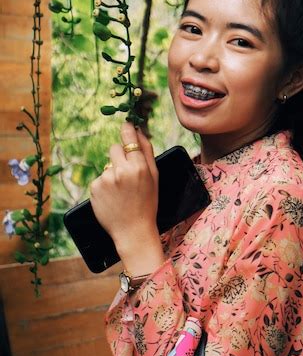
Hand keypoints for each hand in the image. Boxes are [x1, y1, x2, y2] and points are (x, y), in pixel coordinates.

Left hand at [90, 121, 158, 251]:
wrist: (133, 231)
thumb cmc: (147, 202)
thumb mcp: (154, 177)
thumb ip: (147, 151)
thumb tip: (139, 130)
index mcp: (139, 166)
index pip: (129, 137)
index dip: (127, 130)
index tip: (126, 124)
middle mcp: (121, 170)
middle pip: (115, 148)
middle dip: (120, 156)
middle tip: (127, 172)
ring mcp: (106, 179)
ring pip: (107, 165)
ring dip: (113, 173)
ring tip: (121, 191)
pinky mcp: (94, 188)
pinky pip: (99, 178)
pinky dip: (104, 185)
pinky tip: (112, 197)